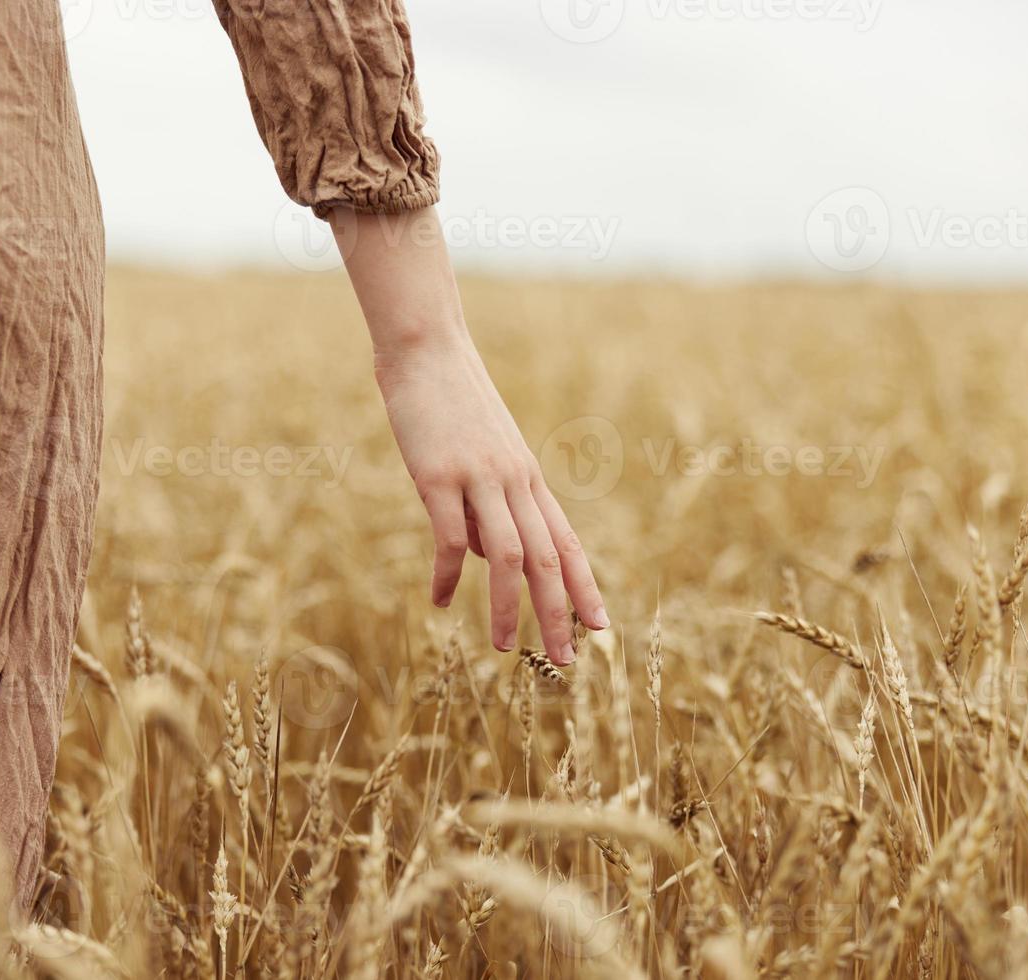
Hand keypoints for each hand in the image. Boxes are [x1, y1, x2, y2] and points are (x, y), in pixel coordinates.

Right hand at [331, 206, 605, 664]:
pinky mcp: (440, 475)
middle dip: (558, 612)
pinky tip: (438, 599)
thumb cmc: (451, 402)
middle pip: (548, 557)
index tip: (600, 628)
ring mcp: (480, 478)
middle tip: (564, 660)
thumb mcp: (481, 456)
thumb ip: (487, 506)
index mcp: (529, 477)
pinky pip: (449, 538)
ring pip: (507, 555)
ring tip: (500, 647)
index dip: (586, 587)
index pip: (567, 542)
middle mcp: (516, 481)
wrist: (427, 348)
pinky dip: (447, 574)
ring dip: (508, 606)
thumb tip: (480, 557)